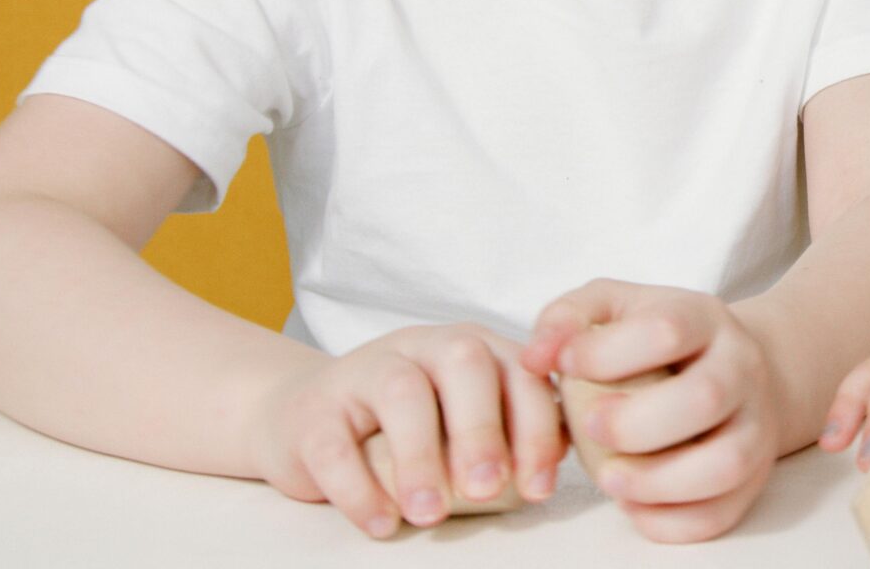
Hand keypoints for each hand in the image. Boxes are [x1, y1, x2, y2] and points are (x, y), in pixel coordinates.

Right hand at [247, 323, 563, 537]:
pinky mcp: (315, 408)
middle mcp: (425, 346)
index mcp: (474, 348)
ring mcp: (366, 369)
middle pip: (464, 364)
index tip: (538, 487)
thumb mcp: (463, 420)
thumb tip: (563, 452)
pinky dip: (359, 488)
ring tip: (430, 514)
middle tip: (488, 490)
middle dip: (482, 429)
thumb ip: (511, 429)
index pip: (520, 373)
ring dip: (420, 458)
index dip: (535, 428)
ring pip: (401, 394)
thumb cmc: (409, 428)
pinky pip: (334, 442)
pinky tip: (382, 523)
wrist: (306, 418)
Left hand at [523, 280, 786, 543]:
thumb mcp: (615, 308)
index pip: (667, 329)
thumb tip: (536, 358)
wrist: (735, 369)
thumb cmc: (657, 341)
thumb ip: (567, 319)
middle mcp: (741, 368)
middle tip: (589, 426)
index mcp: (704, 319)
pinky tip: (632, 503)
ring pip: (725, 463)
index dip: (605, 354)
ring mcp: (755, 425)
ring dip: (656, 481)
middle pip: (706, 397)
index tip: (565, 366)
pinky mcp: (752, 479)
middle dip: (634, 424)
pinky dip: (668, 521)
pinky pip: (720, 514)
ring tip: (609, 477)